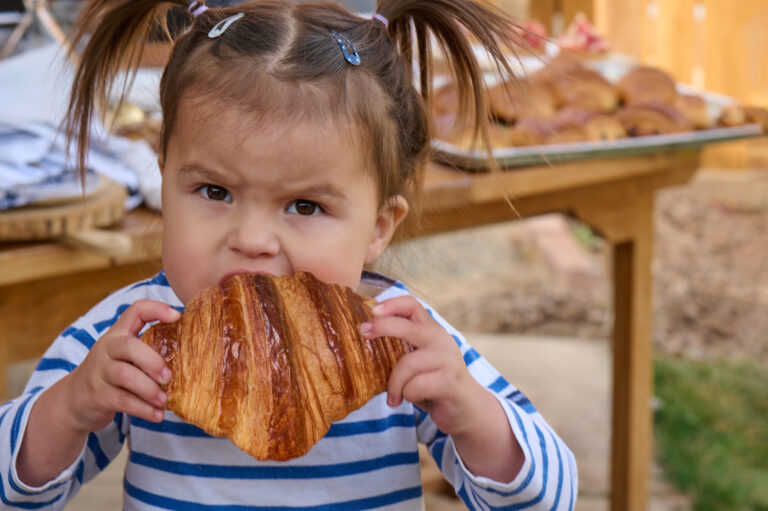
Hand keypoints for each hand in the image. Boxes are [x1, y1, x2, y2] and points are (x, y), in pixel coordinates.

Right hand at [63, 300, 179, 433]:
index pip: (135, 311)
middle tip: (169, 378)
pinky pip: (122, 401)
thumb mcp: (123, 354)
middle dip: (153, 362)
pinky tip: (157, 415)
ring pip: (125, 376)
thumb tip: (190, 351)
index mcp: (118, 334)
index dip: (156, 309)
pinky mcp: (97, 395)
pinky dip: (143, 409)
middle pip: (129, 347)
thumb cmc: (110, 373)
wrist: (73, 400)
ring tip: (164, 400)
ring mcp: (99, 372)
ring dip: (150, 390)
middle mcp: (106, 348)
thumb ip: (146, 348)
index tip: (177, 317)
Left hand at [359, 296, 485, 436]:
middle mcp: (441, 340)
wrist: (467, 409)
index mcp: (431, 331)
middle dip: (382, 327)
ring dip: (394, 384)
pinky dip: (406, 396)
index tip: (372, 311)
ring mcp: (447, 360)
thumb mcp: (418, 361)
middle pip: (408, 327)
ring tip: (394, 397)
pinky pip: (415, 386)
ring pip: (407, 364)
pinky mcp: (449, 382)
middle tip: (362, 333)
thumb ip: (402, 349)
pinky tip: (408, 400)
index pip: (412, 305)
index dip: (391, 304)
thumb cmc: (433, 383)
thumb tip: (364, 339)